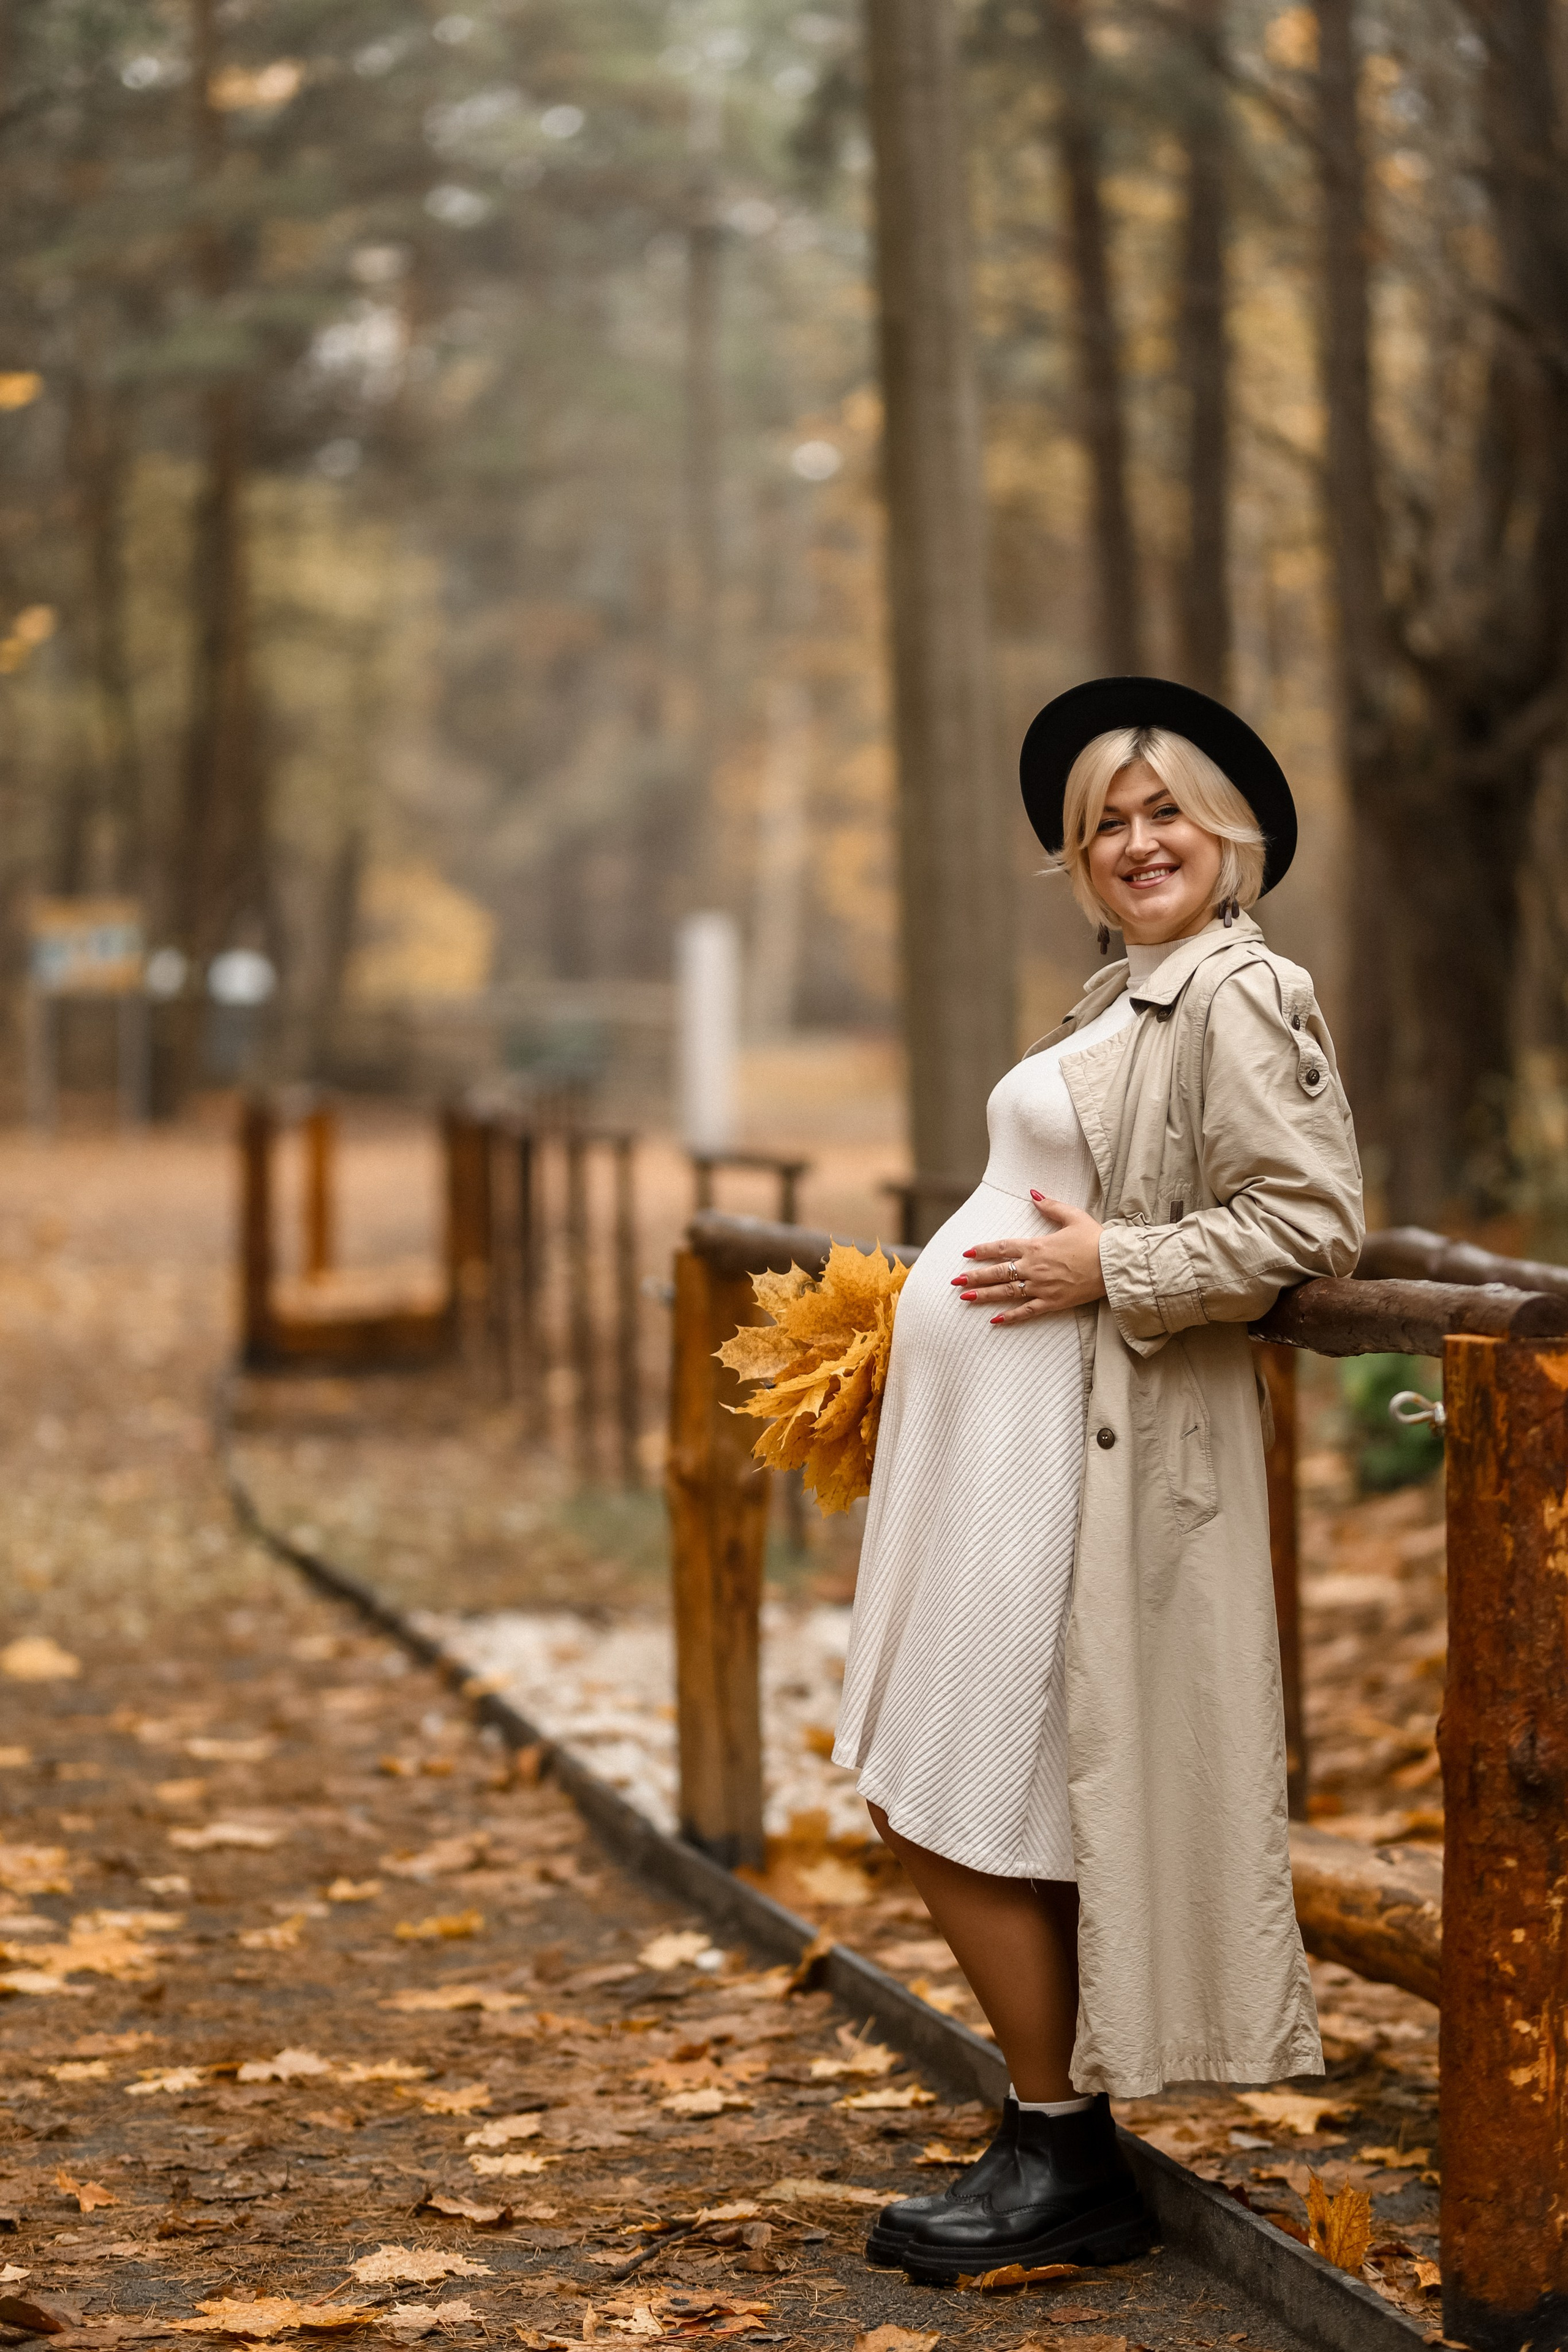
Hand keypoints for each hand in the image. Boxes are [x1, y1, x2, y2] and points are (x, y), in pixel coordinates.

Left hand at [950, 1194, 1107, 1322]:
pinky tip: (994, 1321)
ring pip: (1006, 1292)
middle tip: (955, 1280)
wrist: (1115, 1264)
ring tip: (965, 1298)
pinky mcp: (1053, 1302)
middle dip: (974, 1275)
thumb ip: (1050, 1206)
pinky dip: (1010, 1317)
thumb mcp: (1073, 1216)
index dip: (982, 1250)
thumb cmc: (1096, 1239)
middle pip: (998, 1272)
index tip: (966, 1253)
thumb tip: (1032, 1193)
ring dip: (984, 1295)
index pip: (1002, 1248)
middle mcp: (1034, 1267)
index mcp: (1036, 1246)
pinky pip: (1027, 1311)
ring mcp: (1042, 1286)